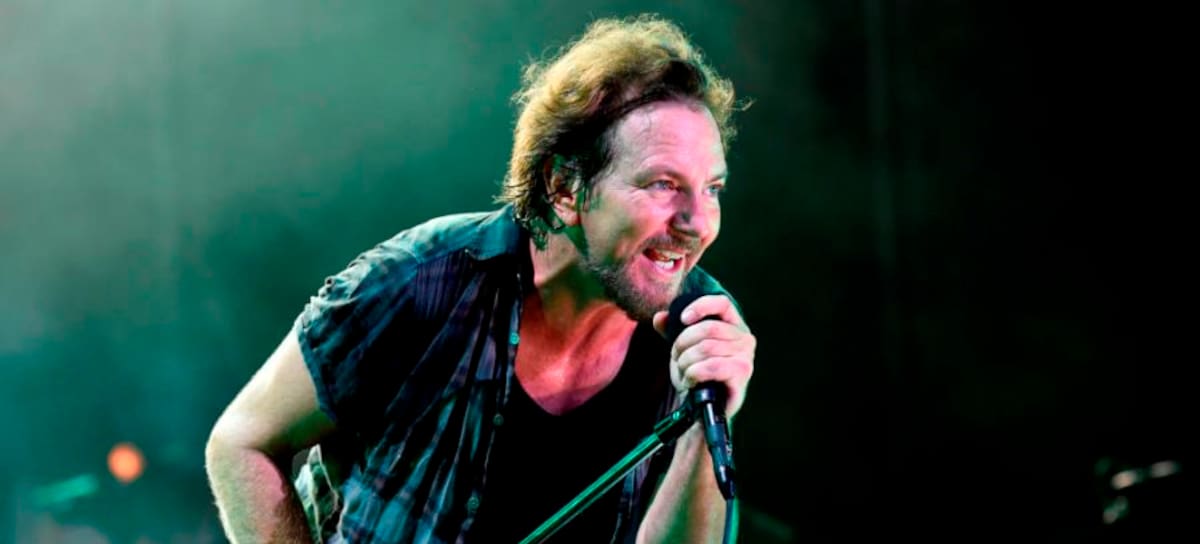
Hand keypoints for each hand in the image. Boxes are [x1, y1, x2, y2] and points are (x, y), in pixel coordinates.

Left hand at [652, 294, 755, 417]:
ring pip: (706, 348)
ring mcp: (745, 356)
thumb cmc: (698, 373)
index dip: (701, 306)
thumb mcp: (683, 349)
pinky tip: (690, 381)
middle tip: (676, 357)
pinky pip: (711, 367)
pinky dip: (693, 373)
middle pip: (708, 328)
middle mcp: (744, 338)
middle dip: (683, 343)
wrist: (705, 406)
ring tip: (683, 372)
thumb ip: (671, 331)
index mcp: (733, 325)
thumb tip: (660, 318)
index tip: (683, 319)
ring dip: (686, 361)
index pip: (722, 303)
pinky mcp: (741, 374)